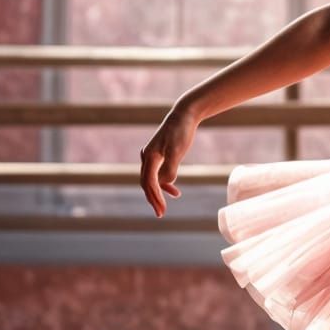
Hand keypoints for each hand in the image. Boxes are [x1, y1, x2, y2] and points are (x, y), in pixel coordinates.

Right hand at [138, 102, 198, 217]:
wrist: (183, 115)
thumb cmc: (181, 132)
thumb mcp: (178, 150)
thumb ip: (170, 168)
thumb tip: (166, 184)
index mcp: (150, 157)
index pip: (149, 183)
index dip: (155, 197)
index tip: (161, 210)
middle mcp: (147, 157)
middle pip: (146, 183)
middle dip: (153, 199)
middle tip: (161, 214)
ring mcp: (151, 156)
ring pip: (151, 179)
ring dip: (159, 191)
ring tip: (168, 203)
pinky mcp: (158, 155)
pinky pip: (157, 173)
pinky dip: (163, 182)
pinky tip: (173, 189)